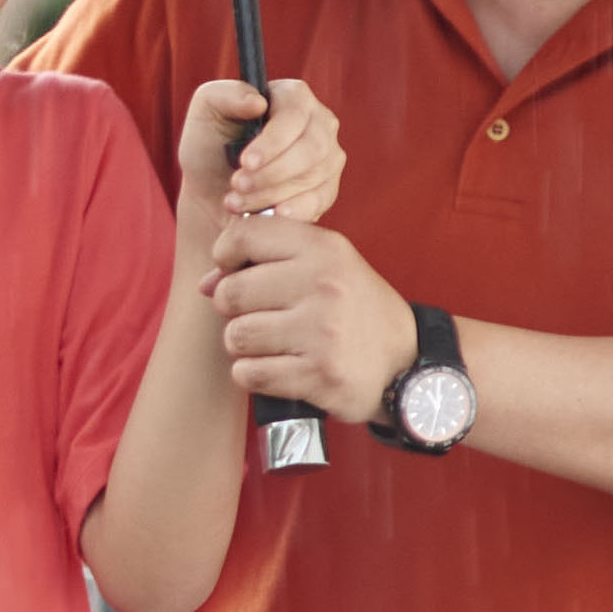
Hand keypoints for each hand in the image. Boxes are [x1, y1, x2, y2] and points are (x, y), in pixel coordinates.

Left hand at [176, 78, 344, 232]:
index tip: (246, 162)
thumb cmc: (210, 146)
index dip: (273, 141)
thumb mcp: (205, 113)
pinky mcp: (327, 189)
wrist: (214, 192)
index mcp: (293, 96)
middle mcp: (319, 123)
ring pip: (313, 177)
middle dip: (271, 172)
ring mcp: (327, 157)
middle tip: (237, 185)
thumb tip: (258, 102)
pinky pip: (319, 201)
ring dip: (272, 194)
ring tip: (237, 202)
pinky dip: (293, 211)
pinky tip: (271, 215)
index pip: (295, 114)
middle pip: (311, 148)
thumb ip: (225, 95)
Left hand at [207, 217, 416, 422]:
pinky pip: (249, 374)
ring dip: (245, 347)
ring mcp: (322, 332)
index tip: (236, 272)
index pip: (242, 236)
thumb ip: (266, 262)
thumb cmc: (353, 310)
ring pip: (236, 336)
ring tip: (273, 345)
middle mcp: (323, 285)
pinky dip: (254, 375)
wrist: (406, 362)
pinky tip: (279, 369)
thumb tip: (206, 284)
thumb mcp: (325, 267)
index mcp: (324, 249)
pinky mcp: (319, 375)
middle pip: (230, 293)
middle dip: (234, 310)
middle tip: (260, 317)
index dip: (225, 256)